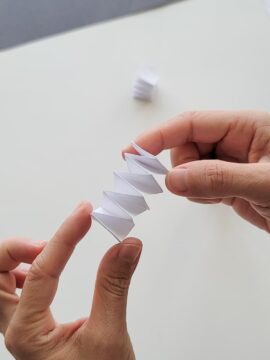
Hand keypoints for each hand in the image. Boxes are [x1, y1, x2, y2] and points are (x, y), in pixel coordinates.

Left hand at [4, 202, 141, 359]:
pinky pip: (11, 291)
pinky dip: (21, 271)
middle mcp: (15, 329)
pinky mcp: (31, 325)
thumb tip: (126, 247)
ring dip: (14, 259)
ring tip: (43, 248)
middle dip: (14, 249)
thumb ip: (114, 286)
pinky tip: (39, 268)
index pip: (42, 271)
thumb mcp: (109, 336)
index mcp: (27, 333)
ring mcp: (20, 328)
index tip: (84, 215)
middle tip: (46, 240)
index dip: (65, 236)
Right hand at [123, 110, 269, 231]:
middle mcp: (236, 141)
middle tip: (191, 187)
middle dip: (182, 166)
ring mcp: (231, 163)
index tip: (132, 152)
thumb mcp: (265, 183)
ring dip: (191, 183)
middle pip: (187, 146)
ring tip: (218, 196)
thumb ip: (218, 179)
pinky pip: (199, 184)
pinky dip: (198, 194)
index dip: (159, 136)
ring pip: (190, 167)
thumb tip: (172, 179)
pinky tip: (219, 200)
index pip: (192, 124)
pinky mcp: (230, 183)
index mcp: (247, 126)